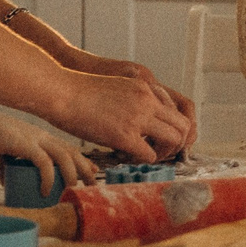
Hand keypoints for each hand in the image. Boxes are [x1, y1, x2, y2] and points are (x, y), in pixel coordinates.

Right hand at [0, 112, 96, 193]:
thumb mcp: (3, 154)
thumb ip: (6, 168)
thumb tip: (5, 184)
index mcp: (41, 136)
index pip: (68, 147)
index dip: (82, 160)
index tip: (93, 170)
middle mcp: (43, 136)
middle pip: (72, 152)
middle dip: (85, 168)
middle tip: (94, 184)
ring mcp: (36, 139)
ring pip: (64, 157)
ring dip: (72, 174)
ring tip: (73, 189)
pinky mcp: (27, 145)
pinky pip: (45, 163)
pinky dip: (49, 178)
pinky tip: (46, 191)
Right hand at [61, 50, 199, 152]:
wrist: (61, 92)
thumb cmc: (80, 91)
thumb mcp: (117, 86)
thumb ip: (134, 98)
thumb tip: (138, 115)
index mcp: (145, 88)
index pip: (178, 109)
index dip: (174, 127)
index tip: (161, 137)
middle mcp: (147, 101)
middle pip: (184, 126)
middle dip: (176, 143)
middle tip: (160, 150)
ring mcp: (137, 118)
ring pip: (174, 140)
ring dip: (164, 153)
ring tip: (147, 155)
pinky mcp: (124, 135)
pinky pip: (149, 155)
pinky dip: (144, 160)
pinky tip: (129, 157)